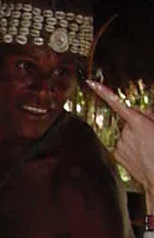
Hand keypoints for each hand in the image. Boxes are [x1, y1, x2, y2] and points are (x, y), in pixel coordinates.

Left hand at [88, 80, 153, 210]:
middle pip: (130, 120)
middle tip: (152, 133)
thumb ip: (149, 115)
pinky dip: (130, 146)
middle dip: (139, 123)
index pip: (117, 103)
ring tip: (149, 147)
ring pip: (126, 133)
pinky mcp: (117, 154)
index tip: (91, 83)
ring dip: (135, 136)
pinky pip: (123, 144)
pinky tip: (141, 154)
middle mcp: (125, 132)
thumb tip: (141, 111)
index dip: (103, 91)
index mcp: (137, 123)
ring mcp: (119, 144)